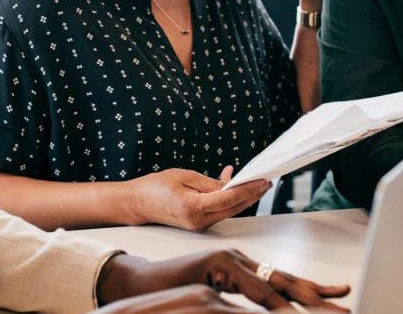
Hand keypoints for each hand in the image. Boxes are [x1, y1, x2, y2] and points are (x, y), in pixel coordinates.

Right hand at [96, 250, 350, 311]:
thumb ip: (239, 302)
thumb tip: (268, 309)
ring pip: (275, 285)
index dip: (314, 291)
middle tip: (346, 306)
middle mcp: (240, 261)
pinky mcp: (215, 266)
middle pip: (288, 281)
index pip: (285, 282)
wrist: (138, 283)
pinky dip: (271, 302)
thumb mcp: (215, 300)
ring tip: (328, 311)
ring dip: (304, 302)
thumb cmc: (174, 293)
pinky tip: (287, 311)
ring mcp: (229, 261)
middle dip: (320, 296)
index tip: (339, 297)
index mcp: (243, 270)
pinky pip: (250, 289)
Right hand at [127, 167, 269, 231]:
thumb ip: (210, 183)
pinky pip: (220, 211)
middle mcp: (199, 221)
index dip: (249, 189)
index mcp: (193, 208)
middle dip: (252, 195)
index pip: (229, 198)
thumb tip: (232, 184)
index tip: (263, 180)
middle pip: (234, 208)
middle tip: (266, 181)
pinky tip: (231, 185)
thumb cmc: (156, 187)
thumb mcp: (184, 176)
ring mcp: (199, 226)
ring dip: (243, 197)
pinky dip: (229, 200)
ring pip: (229, 211)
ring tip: (255, 182)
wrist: (137, 204)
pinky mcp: (199, 225)